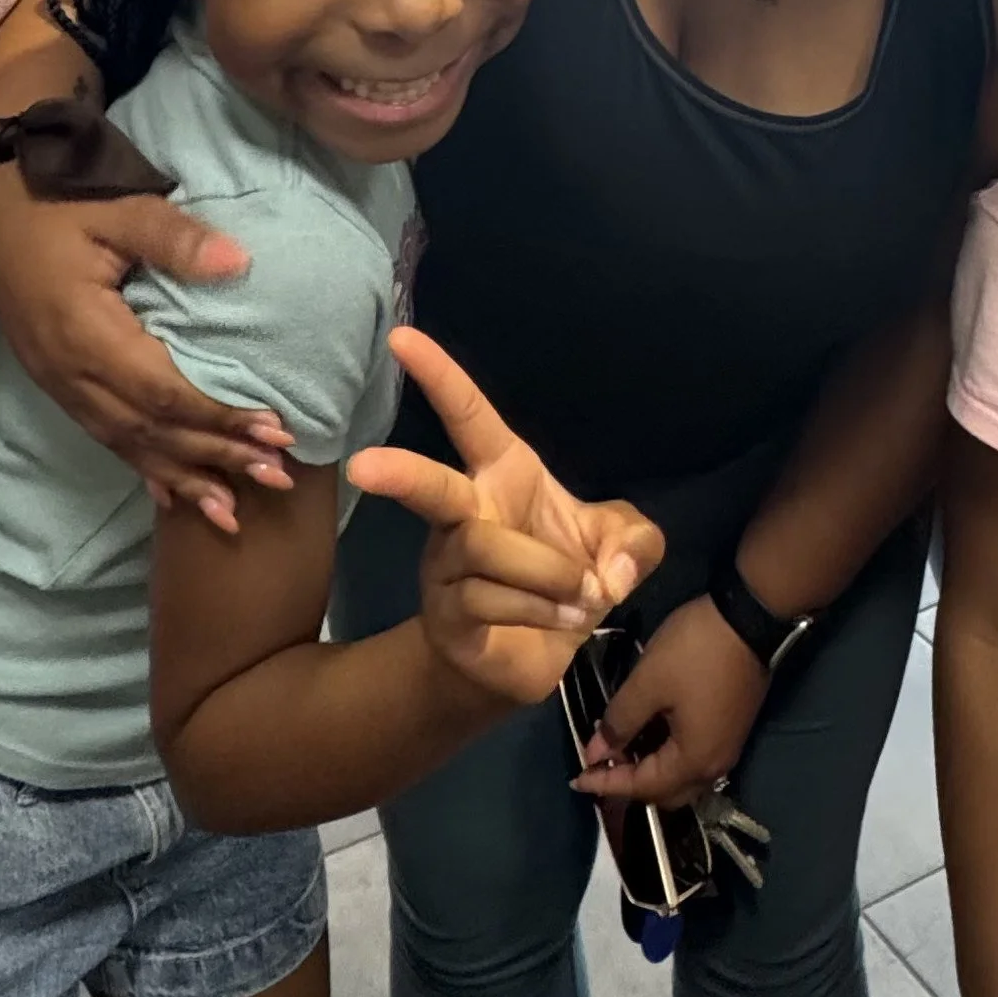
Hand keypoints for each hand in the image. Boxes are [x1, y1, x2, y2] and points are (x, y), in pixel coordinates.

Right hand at [0, 163, 285, 527]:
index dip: (218, 417)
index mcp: (86, 333)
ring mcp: (60, 385)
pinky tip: (173, 496)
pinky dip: (143, 468)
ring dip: (184, 475)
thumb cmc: (56, 205)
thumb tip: (239, 264)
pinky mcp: (57, 386)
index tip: (274, 429)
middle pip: (151, 429)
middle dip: (215, 455)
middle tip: (277, 475)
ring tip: (233, 511)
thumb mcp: (117, 207)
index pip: (163, 392)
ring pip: (127, 444)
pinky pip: (105, 437)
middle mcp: (71, 373)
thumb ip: (174, 238)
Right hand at [348, 329, 663, 712]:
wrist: (536, 660)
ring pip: (488, 551)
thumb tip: (615, 569)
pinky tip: (563, 620)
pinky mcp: (448, 615)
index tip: (401, 336)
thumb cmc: (566, 583)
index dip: (438, 376)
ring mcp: (448, 567)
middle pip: (430, 487)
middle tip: (361, 468)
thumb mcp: (620, 551)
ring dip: (550, 573)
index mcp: (502, 476)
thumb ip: (636, 542)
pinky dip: (542, 609)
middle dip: (399, 474)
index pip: (467, 416)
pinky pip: (492, 601)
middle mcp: (465, 514)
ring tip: (584, 595)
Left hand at [568, 593, 766, 809]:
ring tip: (620, 749)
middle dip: (630, 784)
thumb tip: (596, 753)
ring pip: (681, 778)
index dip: (605, 783)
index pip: (642, 787)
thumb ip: (619, 722)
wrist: (749, 617)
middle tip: (600, 764)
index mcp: (693, 762)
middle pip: (665, 793)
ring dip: (650, 770)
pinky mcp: (731, 731)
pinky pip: (694, 760)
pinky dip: (667, 757)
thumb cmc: (695, 652)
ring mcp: (727, 749)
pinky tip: (649, 734)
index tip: (575, 780)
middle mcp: (714, 767)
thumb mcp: (647, 683)